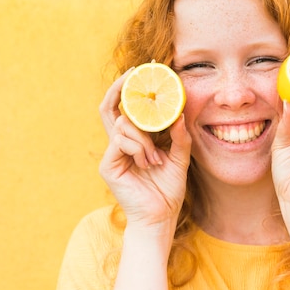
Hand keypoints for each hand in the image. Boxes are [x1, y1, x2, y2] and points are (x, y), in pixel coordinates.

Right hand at [98, 70, 191, 229]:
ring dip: (143, 138)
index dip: (130, 89)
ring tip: (156, 158)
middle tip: (135, 73)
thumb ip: (180, 137)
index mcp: (136, 139)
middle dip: (121, 88)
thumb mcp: (180, 159)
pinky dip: (138, 148)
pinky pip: (120, 142)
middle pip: (111, 108)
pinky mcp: (108, 165)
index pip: (128, 109)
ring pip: (122, 125)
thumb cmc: (169, 190)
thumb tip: (180, 114)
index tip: (142, 72)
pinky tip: (148, 162)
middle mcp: (121, 143)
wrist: (160, 217)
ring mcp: (113, 154)